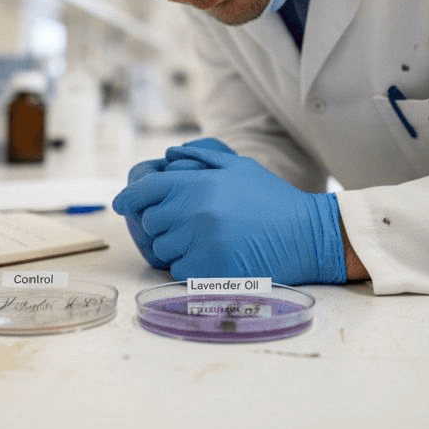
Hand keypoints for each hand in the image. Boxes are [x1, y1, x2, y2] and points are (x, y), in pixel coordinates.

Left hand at [113, 144, 345, 284]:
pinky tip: (215, 259)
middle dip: (165, 225)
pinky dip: (191, 269)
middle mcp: (195, 212)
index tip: (120, 205)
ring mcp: (201, 242)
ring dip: (178, 249)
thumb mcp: (240, 167)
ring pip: (164, 250)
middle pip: (152, 224)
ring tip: (208, 242)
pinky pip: (180, 273)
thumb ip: (201, 157)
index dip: (128, 199)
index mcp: (199, 184)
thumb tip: (168, 154)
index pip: (145, 191)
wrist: (308, 234)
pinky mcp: (210, 271)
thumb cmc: (273, 200)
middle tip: (190, 226)